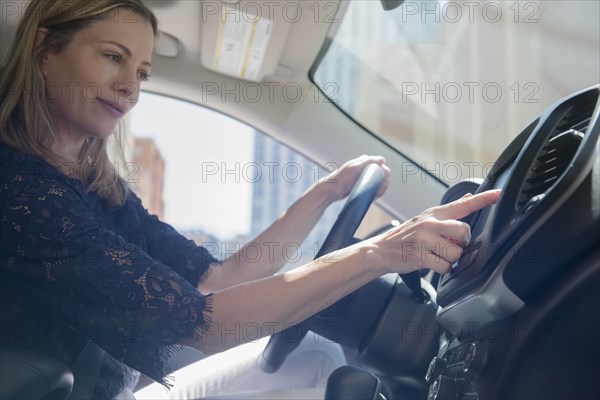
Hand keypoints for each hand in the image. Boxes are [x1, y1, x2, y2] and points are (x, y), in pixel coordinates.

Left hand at [319, 155, 390, 202]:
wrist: (331, 191)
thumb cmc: (341, 178)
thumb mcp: (354, 168)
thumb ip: (368, 161)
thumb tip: (383, 160)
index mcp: (364, 161)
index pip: (381, 166)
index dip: (385, 174)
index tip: (383, 183)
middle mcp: (365, 168)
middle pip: (382, 175)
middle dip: (383, 183)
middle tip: (379, 192)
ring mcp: (364, 177)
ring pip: (379, 182)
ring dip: (381, 189)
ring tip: (376, 195)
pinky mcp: (362, 186)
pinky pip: (373, 188)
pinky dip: (376, 192)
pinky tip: (374, 197)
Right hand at [371, 190, 501, 274]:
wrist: (381, 249)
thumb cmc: (406, 235)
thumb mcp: (425, 218)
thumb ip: (449, 211)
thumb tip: (468, 198)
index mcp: (434, 213)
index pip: (463, 204)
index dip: (483, 199)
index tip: (498, 195)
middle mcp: (430, 224)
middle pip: (464, 231)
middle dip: (461, 243)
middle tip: (449, 245)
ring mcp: (424, 240)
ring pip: (455, 252)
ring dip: (450, 259)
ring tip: (436, 255)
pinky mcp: (420, 256)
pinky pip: (445, 266)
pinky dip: (442, 269)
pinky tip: (431, 263)